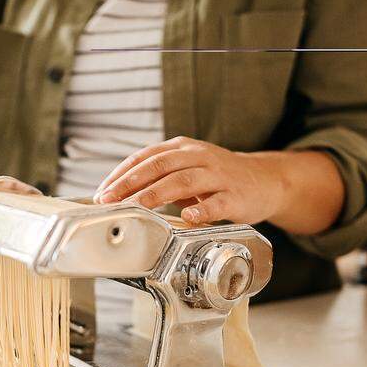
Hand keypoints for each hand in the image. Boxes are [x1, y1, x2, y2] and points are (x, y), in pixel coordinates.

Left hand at [94, 137, 286, 224]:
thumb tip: (118, 195)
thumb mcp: (186, 169)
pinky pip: (217, 202)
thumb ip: (158, 178)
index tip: (102, 193)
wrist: (264, 180)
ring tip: (137, 206)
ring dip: (156, 194)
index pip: (145, 157)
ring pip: (183, 181)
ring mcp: (218, 175)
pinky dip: (202, 209)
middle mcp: (198, 157)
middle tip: (109, 200)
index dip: (121, 174)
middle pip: (159, 165)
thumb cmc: (217, 178)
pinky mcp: (235, 195)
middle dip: (130, 183)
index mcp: (182, 148)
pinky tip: (189, 217)